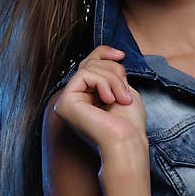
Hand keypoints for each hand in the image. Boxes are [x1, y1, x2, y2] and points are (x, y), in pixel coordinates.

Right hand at [51, 44, 147, 160]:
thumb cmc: (129, 123)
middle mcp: (74, 98)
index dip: (103, 53)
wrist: (127, 142)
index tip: (121, 55)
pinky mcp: (65, 102)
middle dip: (113, 70)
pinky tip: (109, 100)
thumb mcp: (122, 89)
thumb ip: (109, 72)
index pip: (89, 64)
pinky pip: (84, 75)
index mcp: (86, 96)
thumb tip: (104, 55)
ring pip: (89, 68)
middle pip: (90, 63)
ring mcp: (67, 101)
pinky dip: (103, 83)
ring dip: (112, 79)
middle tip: (125, 91)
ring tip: (122, 98)